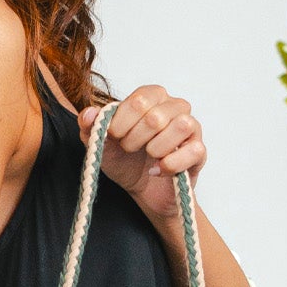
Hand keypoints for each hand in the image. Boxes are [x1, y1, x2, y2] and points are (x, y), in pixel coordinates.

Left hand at [80, 85, 205, 221]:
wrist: (141, 189)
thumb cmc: (123, 159)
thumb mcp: (100, 144)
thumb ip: (90, 126)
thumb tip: (88, 114)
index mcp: (151, 97)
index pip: (139, 100)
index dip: (122, 123)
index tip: (114, 137)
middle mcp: (175, 106)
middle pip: (157, 116)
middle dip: (135, 139)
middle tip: (129, 149)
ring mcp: (191, 127)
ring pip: (181, 126)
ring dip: (156, 148)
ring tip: (148, 157)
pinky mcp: (199, 151)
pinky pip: (194, 150)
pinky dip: (170, 165)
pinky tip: (158, 170)